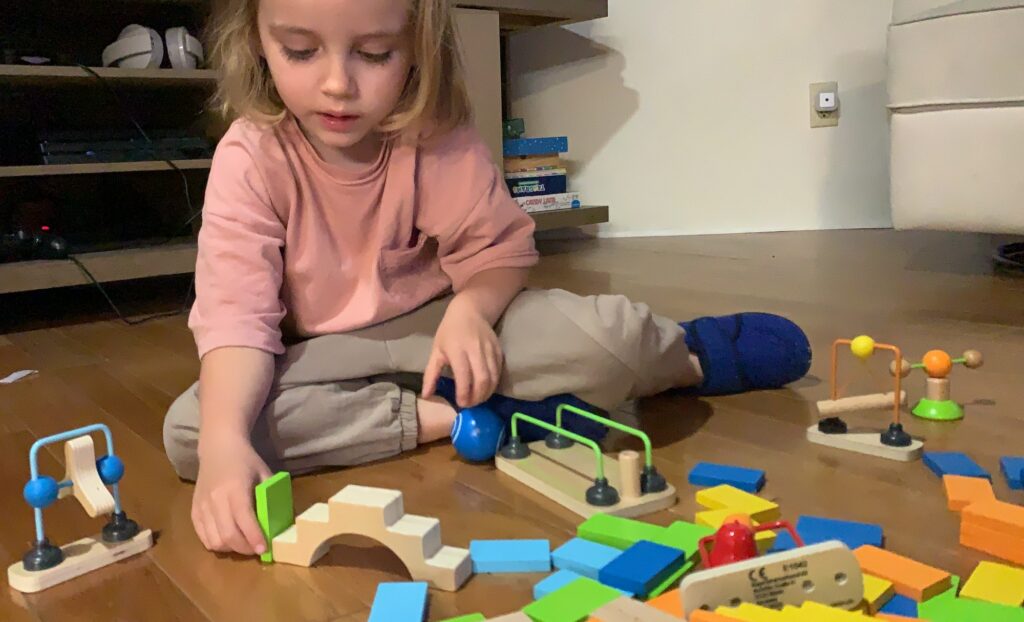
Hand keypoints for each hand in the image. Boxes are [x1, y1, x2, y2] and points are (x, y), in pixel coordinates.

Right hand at [192, 434, 271, 555]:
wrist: (218, 448)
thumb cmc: (246, 460)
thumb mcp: (264, 473)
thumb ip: (270, 496)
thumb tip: (281, 520)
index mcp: (235, 489)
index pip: (244, 520)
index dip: (254, 538)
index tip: (265, 550)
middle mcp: (215, 499)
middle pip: (227, 535)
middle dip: (244, 548)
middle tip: (256, 549)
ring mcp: (202, 506)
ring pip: (213, 540)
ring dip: (230, 549)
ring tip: (243, 545)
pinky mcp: (194, 510)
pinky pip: (202, 536)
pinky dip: (216, 544)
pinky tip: (227, 540)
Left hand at [422, 298, 502, 406]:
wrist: (469, 311)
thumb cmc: (449, 332)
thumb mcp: (436, 351)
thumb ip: (431, 375)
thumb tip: (426, 396)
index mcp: (457, 351)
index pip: (464, 377)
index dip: (464, 394)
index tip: (461, 403)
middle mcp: (475, 350)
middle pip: (482, 380)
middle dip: (477, 397)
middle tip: (471, 404)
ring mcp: (489, 350)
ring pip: (493, 377)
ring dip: (487, 393)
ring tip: (479, 399)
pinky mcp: (498, 349)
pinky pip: (499, 371)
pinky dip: (494, 383)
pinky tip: (486, 388)